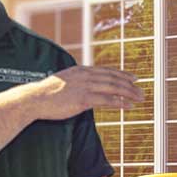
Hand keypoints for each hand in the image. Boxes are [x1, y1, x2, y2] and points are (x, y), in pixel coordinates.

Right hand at [27, 65, 143, 120]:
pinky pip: (106, 100)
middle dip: (129, 84)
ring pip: (113, 88)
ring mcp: (84, 86)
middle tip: (141, 90)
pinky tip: (128, 106)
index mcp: (81, 70)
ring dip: (129, 93)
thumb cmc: (46, 93)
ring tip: (139, 98)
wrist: (34, 99)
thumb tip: (84, 87)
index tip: (133, 77)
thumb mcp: (63, 81)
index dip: (122, 74)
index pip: (106, 71)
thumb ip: (76, 81)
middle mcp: (85, 75)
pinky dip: (119, 102)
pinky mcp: (83, 99)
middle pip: (113, 78)